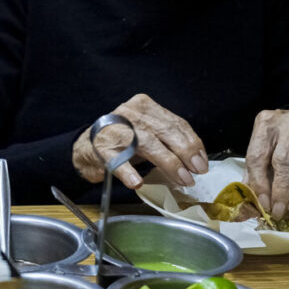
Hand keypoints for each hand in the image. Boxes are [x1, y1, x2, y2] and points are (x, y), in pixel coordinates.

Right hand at [72, 93, 208, 189]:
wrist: (86, 148)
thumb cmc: (122, 140)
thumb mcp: (146, 132)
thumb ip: (168, 139)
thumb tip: (196, 159)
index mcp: (144, 106)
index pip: (175, 122)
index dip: (192, 142)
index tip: (202, 161)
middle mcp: (130, 113)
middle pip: (164, 131)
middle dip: (185, 153)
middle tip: (196, 171)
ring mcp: (115, 130)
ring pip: (147, 144)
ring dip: (168, 163)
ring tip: (181, 179)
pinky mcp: (101, 149)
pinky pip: (118, 161)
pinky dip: (128, 172)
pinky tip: (136, 182)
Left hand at [243, 108, 288, 218]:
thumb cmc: (278, 139)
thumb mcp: (262, 148)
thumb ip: (256, 171)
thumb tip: (249, 203)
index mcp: (267, 123)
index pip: (259, 156)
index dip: (260, 183)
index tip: (263, 204)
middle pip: (285, 160)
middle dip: (281, 189)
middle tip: (280, 210)